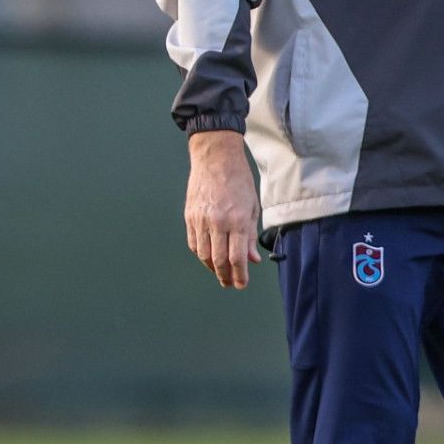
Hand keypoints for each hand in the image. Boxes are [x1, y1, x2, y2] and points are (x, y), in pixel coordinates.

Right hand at [185, 130, 261, 288]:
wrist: (215, 158)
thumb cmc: (238, 180)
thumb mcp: (253, 207)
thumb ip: (251, 236)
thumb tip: (253, 259)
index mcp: (237, 220)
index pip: (237, 258)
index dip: (240, 275)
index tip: (242, 285)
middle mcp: (218, 222)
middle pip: (219, 261)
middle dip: (225, 276)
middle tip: (230, 283)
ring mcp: (201, 220)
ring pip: (204, 255)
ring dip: (212, 268)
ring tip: (220, 272)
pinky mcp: (190, 216)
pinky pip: (194, 243)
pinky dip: (201, 254)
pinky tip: (208, 257)